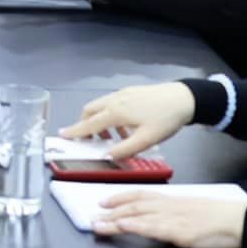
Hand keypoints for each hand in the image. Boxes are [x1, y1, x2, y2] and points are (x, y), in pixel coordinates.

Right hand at [60, 83, 195, 160]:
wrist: (184, 98)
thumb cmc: (166, 119)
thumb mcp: (146, 140)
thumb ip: (124, 149)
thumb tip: (107, 156)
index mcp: (116, 112)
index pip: (89, 124)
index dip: (75, 131)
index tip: (62, 135)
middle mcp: (115, 100)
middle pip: (90, 111)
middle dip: (85, 125)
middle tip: (90, 140)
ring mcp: (123, 93)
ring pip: (101, 106)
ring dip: (100, 121)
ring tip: (114, 138)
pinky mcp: (131, 91)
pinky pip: (113, 103)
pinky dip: (111, 115)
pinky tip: (126, 126)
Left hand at [90, 188, 246, 247]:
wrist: (242, 219)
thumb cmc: (222, 216)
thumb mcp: (194, 209)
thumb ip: (176, 212)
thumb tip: (161, 217)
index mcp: (173, 199)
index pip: (141, 194)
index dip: (120, 197)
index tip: (104, 200)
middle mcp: (169, 205)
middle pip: (134, 205)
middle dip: (111, 210)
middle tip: (91, 215)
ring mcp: (174, 218)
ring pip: (138, 215)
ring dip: (115, 220)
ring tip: (97, 224)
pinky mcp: (181, 231)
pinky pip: (154, 228)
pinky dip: (136, 226)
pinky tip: (123, 226)